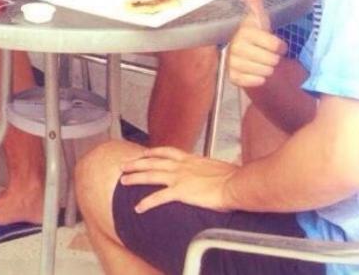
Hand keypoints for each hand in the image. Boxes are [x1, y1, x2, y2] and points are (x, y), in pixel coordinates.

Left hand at [119, 146, 238, 213]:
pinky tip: (138, 207)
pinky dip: (146, 202)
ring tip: (123, 181)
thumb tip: (211, 172)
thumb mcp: (216, 168)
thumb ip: (208, 169)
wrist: (235, 183)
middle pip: (153, 161)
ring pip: (151, 175)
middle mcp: (182, 165)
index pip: (166, 151)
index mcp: (190, 158)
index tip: (143, 153)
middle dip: (136, 163)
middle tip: (124, 165)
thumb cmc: (231, 177)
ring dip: (135, 177)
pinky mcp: (181, 191)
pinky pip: (159, 197)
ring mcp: (180, 177)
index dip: (152, 152)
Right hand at [227, 0, 285, 87]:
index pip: (274, 45)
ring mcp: (232, 62)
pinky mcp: (232, 76)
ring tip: (261, 63)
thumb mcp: (259, 18)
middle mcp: (236, 46)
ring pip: (264, 72)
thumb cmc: (255, 36)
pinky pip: (255, 81)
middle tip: (267, 54)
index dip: (279, 46)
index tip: (275, 44)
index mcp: (245, 30)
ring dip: (267, 69)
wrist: (244, 56)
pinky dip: (259, 79)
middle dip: (273, 59)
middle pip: (270, 60)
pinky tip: (255, 72)